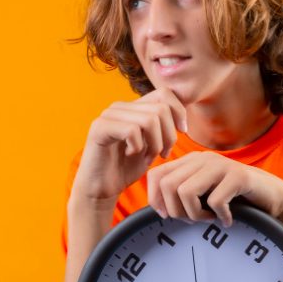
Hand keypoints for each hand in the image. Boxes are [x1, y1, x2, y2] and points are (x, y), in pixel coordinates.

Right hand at [70, 88, 187, 206]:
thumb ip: (164, 127)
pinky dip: (138, 147)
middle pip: (161, 109)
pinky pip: (132, 130)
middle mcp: (120, 106)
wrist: (102, 188)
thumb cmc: (127, 168)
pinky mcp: (99, 128)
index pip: (164, 93)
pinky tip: (130, 154)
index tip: (182, 132)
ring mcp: (108, 115)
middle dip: (169, 135)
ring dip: (155, 143)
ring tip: (148, 156)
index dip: (179, 112)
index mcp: (133, 107)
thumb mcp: (153, 145)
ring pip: (150, 120)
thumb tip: (183, 116)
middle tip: (163, 153)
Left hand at [147, 151, 282, 230]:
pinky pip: (215, 200)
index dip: (155, 200)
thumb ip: (181, 193)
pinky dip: (219, 216)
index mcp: (190, 161)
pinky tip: (228, 220)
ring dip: (195, 214)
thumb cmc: (234, 199)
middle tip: (193, 221)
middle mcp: (203, 159)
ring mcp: (221, 165)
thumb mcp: (203, 193)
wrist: (272, 197)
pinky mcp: (238, 176)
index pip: (155, 175)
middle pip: (168, 185)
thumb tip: (157, 208)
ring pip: (186, 192)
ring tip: (209, 220)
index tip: (168, 217)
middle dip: (176, 211)